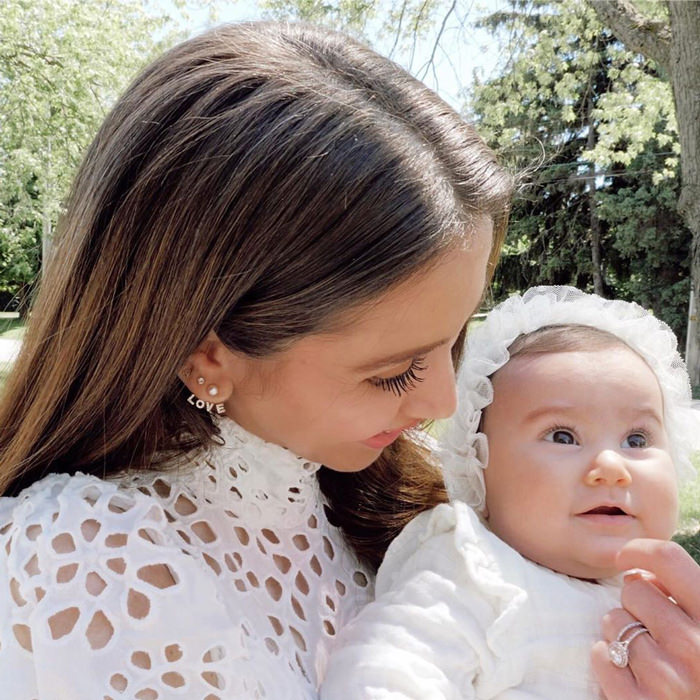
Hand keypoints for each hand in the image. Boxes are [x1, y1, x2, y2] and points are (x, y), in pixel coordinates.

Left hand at [591, 539, 699, 698]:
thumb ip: (687, 596)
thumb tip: (642, 572)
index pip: (668, 559)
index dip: (639, 550)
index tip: (625, 557)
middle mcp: (695, 647)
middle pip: (634, 590)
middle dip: (636, 603)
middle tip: (655, 628)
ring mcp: (667, 678)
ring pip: (612, 620)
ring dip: (620, 632)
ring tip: (647, 654)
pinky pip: (600, 655)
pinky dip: (607, 659)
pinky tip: (630, 673)